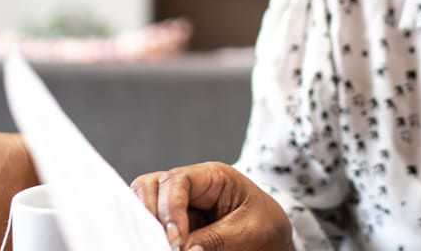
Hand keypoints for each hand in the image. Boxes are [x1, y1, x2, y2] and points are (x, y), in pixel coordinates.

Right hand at [131, 161, 293, 250]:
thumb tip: (182, 249)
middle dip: (149, 214)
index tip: (175, 240)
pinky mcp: (177, 224)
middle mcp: (191, 186)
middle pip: (150, 186)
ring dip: (147, 224)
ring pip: (145, 204)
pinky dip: (151, 234)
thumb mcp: (247, 232)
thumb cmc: (266, 227)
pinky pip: (154, 225)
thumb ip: (213, 240)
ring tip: (157, 245)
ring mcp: (180, 205)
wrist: (275, 239)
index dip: (170, 208)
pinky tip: (158, 245)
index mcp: (213, 177)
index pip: (177, 180)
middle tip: (161, 243)